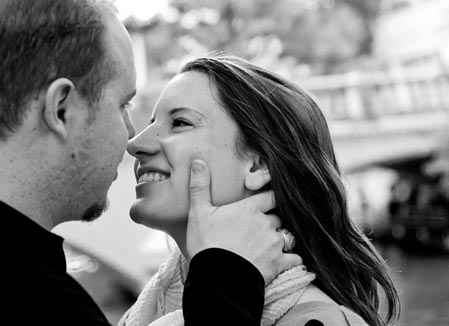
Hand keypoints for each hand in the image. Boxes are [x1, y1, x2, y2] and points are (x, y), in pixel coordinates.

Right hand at [186, 159, 302, 284]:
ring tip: (266, 247)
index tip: (266, 202)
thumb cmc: (207, 244)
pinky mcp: (280, 263)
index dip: (270, 198)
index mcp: (250, 209)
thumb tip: (198, 161)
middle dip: (270, 222)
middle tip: (258, 230)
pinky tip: (283, 261)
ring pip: (285, 236)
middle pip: (277, 217)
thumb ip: (200, 186)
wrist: (216, 278)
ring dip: (279, 240)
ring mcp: (275, 243)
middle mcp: (266, 223)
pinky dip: (291, 259)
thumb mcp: (198, 213)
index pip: (271, 196)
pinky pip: (295, 258)